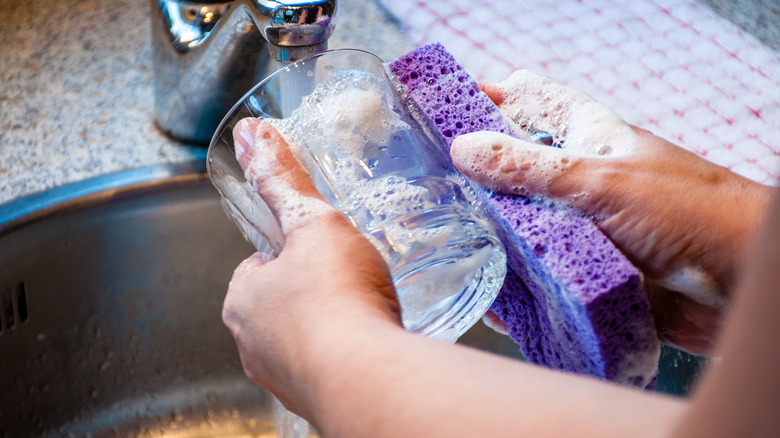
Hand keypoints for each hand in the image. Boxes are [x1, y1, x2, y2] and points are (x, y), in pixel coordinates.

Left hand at [222, 117, 400, 416]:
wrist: (370, 376)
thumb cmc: (336, 299)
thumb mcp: (313, 222)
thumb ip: (283, 180)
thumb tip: (252, 135)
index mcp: (243, 300)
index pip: (258, 265)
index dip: (289, 251)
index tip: (316, 247)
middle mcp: (253, 344)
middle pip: (281, 303)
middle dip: (310, 289)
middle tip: (348, 275)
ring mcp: (283, 377)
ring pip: (303, 338)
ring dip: (329, 324)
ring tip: (365, 307)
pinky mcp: (315, 399)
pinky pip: (328, 368)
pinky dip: (345, 354)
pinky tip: (371, 341)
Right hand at [450, 70, 772, 354]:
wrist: (741, 287)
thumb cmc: (690, 214)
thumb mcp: (602, 181)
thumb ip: (531, 167)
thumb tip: (465, 148)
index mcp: (586, 139)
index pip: (528, 102)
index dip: (484, 98)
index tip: (436, 107)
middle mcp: (578, 181)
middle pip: (514, 171)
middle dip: (474, 180)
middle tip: (427, 190)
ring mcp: (580, 229)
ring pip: (520, 229)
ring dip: (491, 240)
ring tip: (449, 247)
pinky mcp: (585, 273)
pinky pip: (540, 279)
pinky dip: (517, 290)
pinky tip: (495, 301)